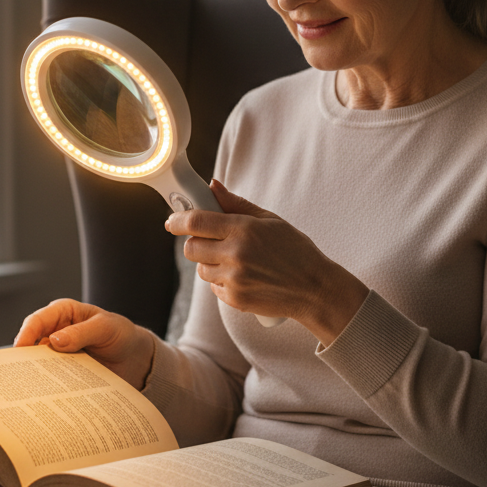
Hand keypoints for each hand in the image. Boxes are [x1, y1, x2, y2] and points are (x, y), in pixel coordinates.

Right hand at [13, 298, 155, 389]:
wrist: (133, 358)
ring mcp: (58, 353)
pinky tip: (46, 398)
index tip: (20, 351)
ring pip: (38, 364)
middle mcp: (55, 331)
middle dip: (24, 359)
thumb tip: (54, 341)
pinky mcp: (63, 371)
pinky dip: (47, 387)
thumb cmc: (120, 334)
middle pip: (31, 344)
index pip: (37, 321)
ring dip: (35, 376)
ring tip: (30, 391)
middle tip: (18, 375)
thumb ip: (82, 332)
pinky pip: (51, 379)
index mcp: (63, 312)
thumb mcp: (106, 328)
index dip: (26, 334)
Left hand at [165, 180, 367, 343]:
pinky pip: (213, 287)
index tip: (172, 220)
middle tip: (210, 240)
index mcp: (244, 230)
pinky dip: (221, 281)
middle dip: (195, 242)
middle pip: (191, 248)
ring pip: (201, 269)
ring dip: (209, 263)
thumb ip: (237, 204)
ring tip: (235, 260)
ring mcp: (234, 279)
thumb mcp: (270, 220)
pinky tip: (243, 276)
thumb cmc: (295, 251)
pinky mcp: (234, 299)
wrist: (314, 289)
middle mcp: (236, 255)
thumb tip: (212, 186)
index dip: (178, 220)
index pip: (196, 222)